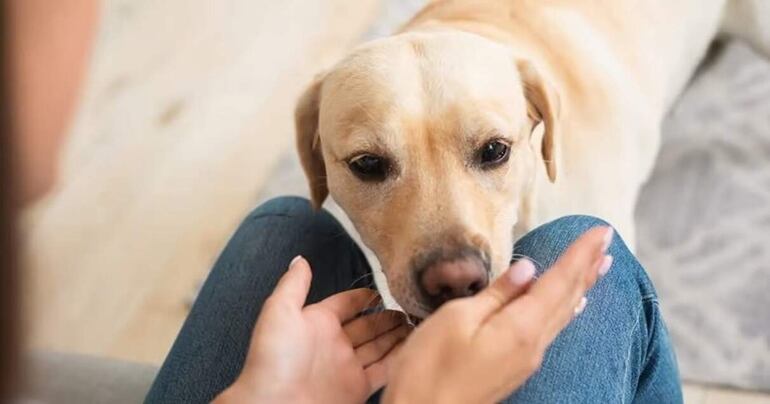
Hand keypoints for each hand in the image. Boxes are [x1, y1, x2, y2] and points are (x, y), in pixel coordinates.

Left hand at [215, 257, 409, 403]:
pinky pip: (385, 370)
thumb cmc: (275, 358)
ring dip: (398, 334)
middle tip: (412, 305)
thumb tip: (300, 258)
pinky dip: (400, 358)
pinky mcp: (358, 388)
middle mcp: (334, 343)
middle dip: (388, 315)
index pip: (346, 303)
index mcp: (317, 322)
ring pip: (379, 346)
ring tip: (420, 321)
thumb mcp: (280, 312)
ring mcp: (347, 366)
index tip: (387, 287)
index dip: (365, 296)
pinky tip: (416, 345)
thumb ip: (293, 284)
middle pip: (368, 325)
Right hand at [383, 226, 613, 403]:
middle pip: (568, 297)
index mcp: (520, 327)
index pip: (559, 281)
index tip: (602, 231)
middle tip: (608, 241)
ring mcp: (526, 359)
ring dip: (582, 286)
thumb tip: (528, 269)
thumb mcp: (457, 319)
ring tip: (600, 266)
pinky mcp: (516, 367)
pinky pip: (551, 329)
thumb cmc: (429, 368)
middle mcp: (533, 344)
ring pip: (563, 314)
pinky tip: (573, 305)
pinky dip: (566, 308)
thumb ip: (496, 294)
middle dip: (588, 266)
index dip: (581, 254)